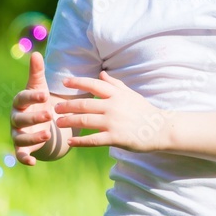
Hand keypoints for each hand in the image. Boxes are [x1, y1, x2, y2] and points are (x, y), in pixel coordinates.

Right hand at [10, 52, 54, 165]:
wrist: (39, 120)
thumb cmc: (38, 100)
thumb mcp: (39, 86)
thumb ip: (37, 72)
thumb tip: (36, 53)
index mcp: (20, 102)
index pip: (23, 98)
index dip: (33, 97)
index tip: (46, 94)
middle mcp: (16, 118)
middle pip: (20, 119)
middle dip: (34, 117)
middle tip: (50, 114)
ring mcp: (18, 133)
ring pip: (20, 137)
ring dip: (33, 136)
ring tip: (49, 133)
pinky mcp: (21, 147)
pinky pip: (20, 154)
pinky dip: (24, 159)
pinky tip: (34, 162)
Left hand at [54, 71, 169, 152]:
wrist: (160, 128)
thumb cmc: (144, 111)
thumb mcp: (130, 94)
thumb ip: (114, 84)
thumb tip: (101, 73)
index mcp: (117, 94)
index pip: (93, 84)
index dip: (77, 82)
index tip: (64, 82)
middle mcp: (113, 106)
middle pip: (84, 104)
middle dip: (67, 106)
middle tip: (55, 108)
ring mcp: (113, 122)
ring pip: (85, 121)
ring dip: (69, 121)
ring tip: (58, 123)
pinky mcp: (115, 138)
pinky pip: (93, 139)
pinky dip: (80, 141)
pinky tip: (71, 142)